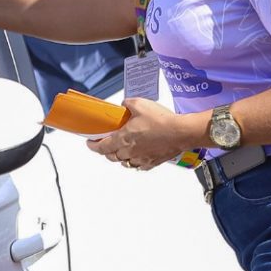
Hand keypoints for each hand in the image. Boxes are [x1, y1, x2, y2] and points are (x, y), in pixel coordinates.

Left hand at [87, 98, 201, 170]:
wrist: (181, 132)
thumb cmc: (161, 120)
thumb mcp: (140, 104)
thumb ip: (127, 105)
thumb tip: (124, 106)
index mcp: (123, 139)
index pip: (101, 147)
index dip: (93, 146)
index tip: (90, 143)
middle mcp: (129, 152)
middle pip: (111, 156)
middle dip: (106, 151)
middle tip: (106, 144)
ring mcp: (140, 159)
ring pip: (124, 162)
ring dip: (120, 157)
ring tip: (121, 149)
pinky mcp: (152, 163)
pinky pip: (139, 166)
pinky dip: (135, 161)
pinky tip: (138, 155)